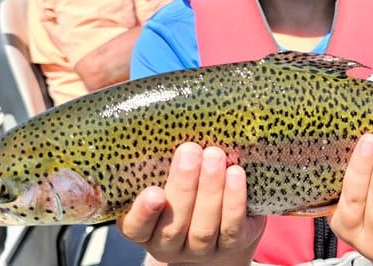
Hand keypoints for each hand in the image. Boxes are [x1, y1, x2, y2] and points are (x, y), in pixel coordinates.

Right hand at [117, 143, 265, 264]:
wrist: (220, 226)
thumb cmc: (185, 194)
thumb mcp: (164, 180)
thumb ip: (161, 165)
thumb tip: (168, 123)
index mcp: (144, 228)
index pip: (136, 227)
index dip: (143, 212)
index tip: (153, 191)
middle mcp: (169, 244)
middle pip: (173, 225)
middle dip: (184, 185)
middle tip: (190, 151)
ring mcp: (200, 249)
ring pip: (203, 227)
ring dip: (210, 189)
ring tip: (214, 156)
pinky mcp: (231, 245)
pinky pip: (231, 227)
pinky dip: (234, 200)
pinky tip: (236, 174)